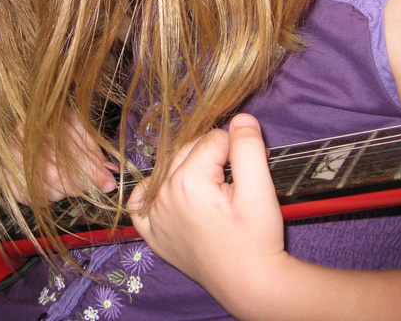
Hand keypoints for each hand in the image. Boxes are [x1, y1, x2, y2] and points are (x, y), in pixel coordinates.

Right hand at [7, 110, 116, 203]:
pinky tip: (48, 183)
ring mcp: (7, 157)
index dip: (92, 172)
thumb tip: (110, 171)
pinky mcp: (2, 175)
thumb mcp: (74, 123)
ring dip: (62, 190)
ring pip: (43, 190)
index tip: (108, 184)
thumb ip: (91, 147)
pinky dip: (43, 195)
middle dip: (80, 185)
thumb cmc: (49, 118)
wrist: (17, 115)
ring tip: (67, 176)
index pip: (71, 154)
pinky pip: (26, 197)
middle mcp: (20, 138)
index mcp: (41, 120)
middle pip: (56, 175)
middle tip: (91, 184)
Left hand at [128, 114, 285, 296]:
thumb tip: (240, 118)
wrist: (248, 283)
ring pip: (170, 168)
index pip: (214, 139)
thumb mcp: (260, 188)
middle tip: (238, 179)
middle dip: (215, 156)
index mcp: (188, 181)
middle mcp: (163, 194)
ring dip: (191, 169)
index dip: (238, 148)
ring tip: (215, 188)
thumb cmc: (256, 238)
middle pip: (190, 149)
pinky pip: (140, 200)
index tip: (253, 168)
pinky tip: (171, 193)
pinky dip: (153, 191)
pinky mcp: (151, 232)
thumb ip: (248, 147)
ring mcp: (153, 214)